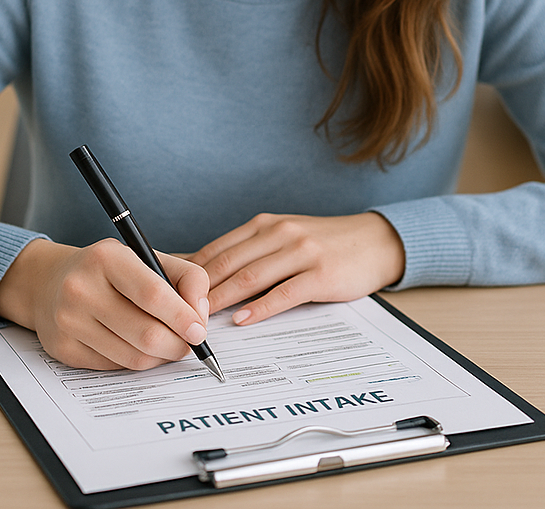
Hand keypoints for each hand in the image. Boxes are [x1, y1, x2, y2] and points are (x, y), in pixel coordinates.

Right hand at [0, 238, 210, 370]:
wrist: (49, 282)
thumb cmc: (109, 270)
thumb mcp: (147, 257)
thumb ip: (186, 277)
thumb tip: (201, 315)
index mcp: (107, 258)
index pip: (153, 294)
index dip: (183, 317)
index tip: (200, 330)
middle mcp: (81, 288)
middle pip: (146, 333)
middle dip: (178, 344)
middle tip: (190, 343)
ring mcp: (69, 321)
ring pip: (133, 357)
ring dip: (161, 356)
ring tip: (167, 343)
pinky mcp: (63, 349)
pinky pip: (115, 366)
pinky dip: (136, 360)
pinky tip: (137, 345)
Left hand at [188, 212, 404, 325]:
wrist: (374, 241)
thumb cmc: (324, 243)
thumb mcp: (285, 236)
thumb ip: (251, 250)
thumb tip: (206, 274)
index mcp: (265, 224)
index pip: (218, 248)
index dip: (191, 272)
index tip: (170, 291)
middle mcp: (280, 233)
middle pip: (229, 263)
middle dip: (200, 289)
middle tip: (177, 310)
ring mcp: (301, 252)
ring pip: (251, 278)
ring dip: (223, 300)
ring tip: (201, 318)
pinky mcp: (320, 274)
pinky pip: (283, 293)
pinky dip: (259, 308)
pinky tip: (242, 320)